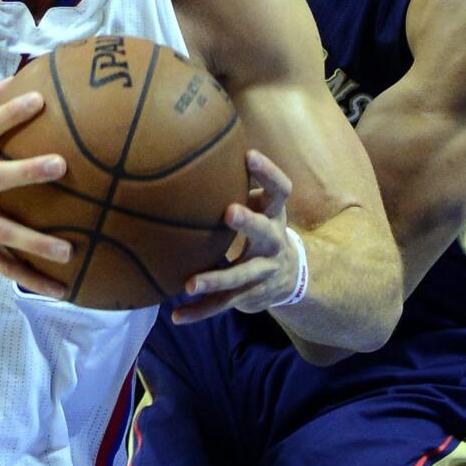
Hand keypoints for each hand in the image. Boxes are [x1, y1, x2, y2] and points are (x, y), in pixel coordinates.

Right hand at [0, 81, 71, 297]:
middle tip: (61, 164)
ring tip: (68, 250)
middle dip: (27, 171)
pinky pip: (1, 267)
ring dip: (36, 242)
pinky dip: (31, 279)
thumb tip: (12, 80)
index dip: (10, 113)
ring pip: (2, 232)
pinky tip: (61, 290)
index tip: (40, 99)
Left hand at [171, 149, 298, 323]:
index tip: (249, 155)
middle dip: (249, 223)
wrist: (289, 276)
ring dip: (215, 280)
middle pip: (265, 233)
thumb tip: (200, 149)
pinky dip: (199, 312)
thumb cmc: (264, 228)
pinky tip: (176, 316)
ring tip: (189, 284)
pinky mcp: (249, 296)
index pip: (280, 190)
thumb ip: (240, 185)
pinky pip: (223, 305)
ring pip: (240, 277)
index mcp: (275, 215)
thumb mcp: (262, 206)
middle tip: (229, 212)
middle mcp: (273, 243)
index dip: (268, 172)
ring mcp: (263, 273)